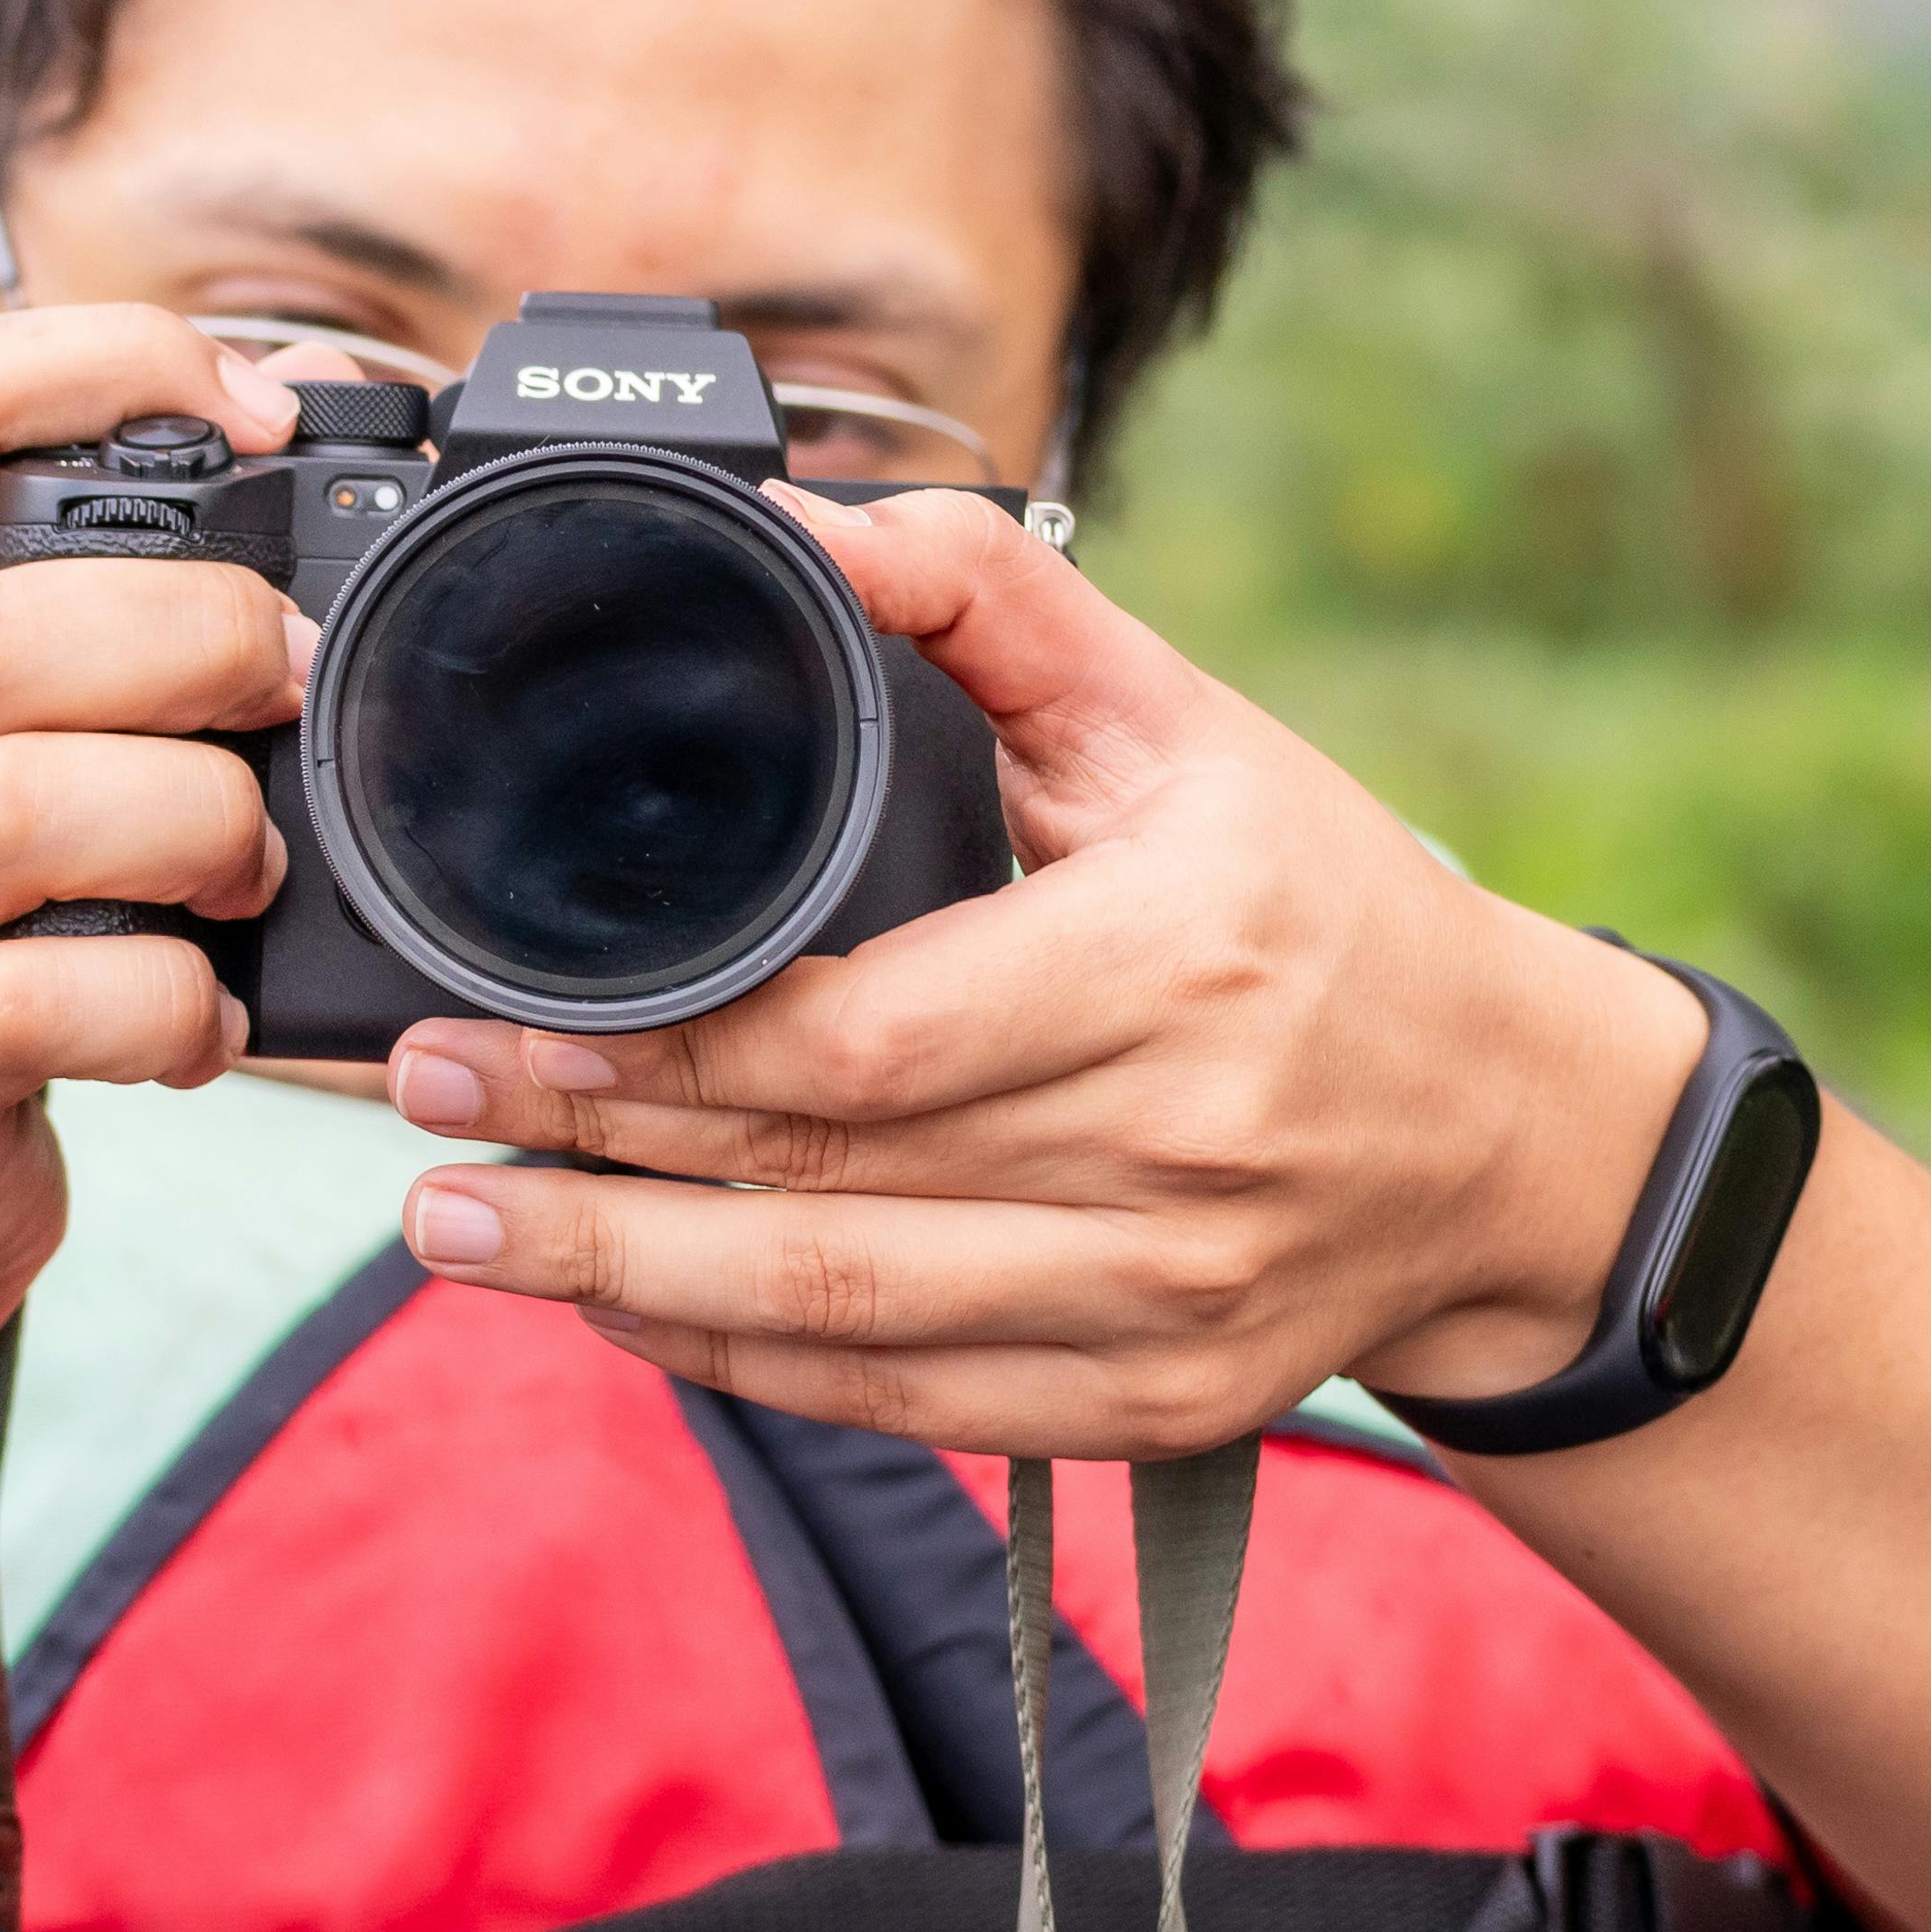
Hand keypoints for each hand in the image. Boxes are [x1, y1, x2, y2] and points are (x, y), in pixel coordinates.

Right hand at [0, 308, 311, 1386]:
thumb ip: (52, 646)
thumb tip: (289, 527)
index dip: (115, 362)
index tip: (259, 409)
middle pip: (12, 625)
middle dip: (209, 642)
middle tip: (294, 693)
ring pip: (36, 803)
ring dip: (204, 827)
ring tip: (253, 872)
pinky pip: (55, 994)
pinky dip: (173, 1007)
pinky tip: (194, 1023)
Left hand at [375, 485, 1705, 1456]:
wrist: (1511, 1139)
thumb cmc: (1324, 911)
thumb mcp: (1191, 725)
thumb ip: (1000, 609)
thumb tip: (819, 527)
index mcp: (1179, 964)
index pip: (863, 1040)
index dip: (656, 1046)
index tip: (493, 1013)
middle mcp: (1176, 1153)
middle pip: (818, 1183)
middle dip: (587, 1154)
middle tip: (419, 1113)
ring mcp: (1165, 1302)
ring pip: (839, 1319)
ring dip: (622, 1280)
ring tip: (458, 1231)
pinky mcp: (1151, 1402)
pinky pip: (906, 1404)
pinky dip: (744, 1368)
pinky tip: (620, 1311)